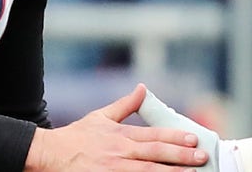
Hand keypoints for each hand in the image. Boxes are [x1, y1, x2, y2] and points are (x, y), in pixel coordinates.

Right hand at [24, 83, 207, 170]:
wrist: (50, 155)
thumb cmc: (76, 137)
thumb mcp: (100, 116)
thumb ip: (125, 105)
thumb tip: (142, 88)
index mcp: (120, 135)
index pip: (153, 135)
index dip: (175, 137)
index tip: (194, 139)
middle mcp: (120, 152)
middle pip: (155, 155)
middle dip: (180, 156)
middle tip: (202, 157)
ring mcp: (114, 170)